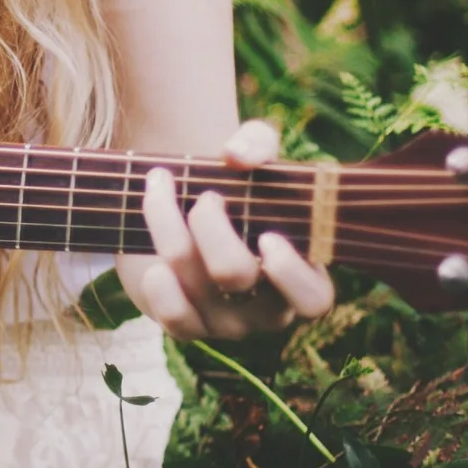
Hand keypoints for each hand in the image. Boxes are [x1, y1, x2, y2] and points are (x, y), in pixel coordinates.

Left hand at [116, 119, 335, 340]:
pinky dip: (161, 288)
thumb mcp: (251, 154)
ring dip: (169, 228)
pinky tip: (154, 261)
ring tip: (161, 190)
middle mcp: (267, 307)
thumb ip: (256, 142)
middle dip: (209, 224)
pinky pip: (176, 320)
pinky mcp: (190, 326)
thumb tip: (237, 155)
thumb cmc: (235, 186)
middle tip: (205, 196)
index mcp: (300, 272)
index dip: (292, 274)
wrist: (184, 207)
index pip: (314, 299)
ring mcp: (228, 323)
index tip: (267, 236)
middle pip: (235, 273)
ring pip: (195, 284)